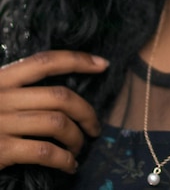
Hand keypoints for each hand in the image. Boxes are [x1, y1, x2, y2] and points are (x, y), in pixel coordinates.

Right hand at [0, 50, 108, 173]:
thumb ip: (17, 89)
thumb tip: (55, 91)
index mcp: (2, 78)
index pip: (46, 61)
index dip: (78, 60)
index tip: (103, 64)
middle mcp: (4, 96)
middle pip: (61, 96)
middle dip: (87, 111)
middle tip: (95, 126)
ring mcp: (2, 122)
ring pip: (58, 123)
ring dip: (77, 137)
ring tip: (80, 147)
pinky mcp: (1, 150)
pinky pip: (45, 152)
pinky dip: (64, 159)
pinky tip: (69, 165)